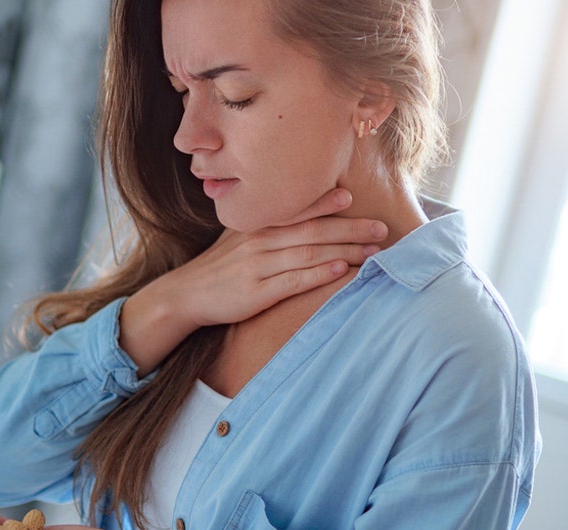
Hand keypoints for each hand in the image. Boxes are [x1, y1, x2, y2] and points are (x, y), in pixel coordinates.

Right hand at [120, 187, 386, 372]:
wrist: (186, 294)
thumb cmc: (218, 267)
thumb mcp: (236, 238)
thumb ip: (264, 226)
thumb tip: (294, 215)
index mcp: (256, 225)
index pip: (295, 209)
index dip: (324, 202)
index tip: (351, 196)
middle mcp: (260, 241)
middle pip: (312, 231)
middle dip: (350, 228)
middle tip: (382, 227)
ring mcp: (259, 266)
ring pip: (309, 254)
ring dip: (345, 251)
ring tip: (374, 251)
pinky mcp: (258, 292)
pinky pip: (295, 281)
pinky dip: (320, 274)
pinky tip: (341, 271)